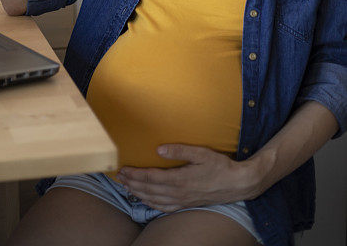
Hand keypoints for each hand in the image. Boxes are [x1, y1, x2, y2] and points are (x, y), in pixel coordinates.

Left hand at [116, 144, 258, 211]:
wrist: (236, 184)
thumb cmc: (219, 166)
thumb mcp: (201, 153)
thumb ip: (179, 150)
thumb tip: (158, 149)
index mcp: (180, 179)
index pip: (151, 178)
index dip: (135, 174)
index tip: (123, 169)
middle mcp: (178, 193)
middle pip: (149, 190)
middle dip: (132, 183)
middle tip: (119, 176)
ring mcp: (182, 201)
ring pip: (154, 200)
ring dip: (138, 193)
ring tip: (126, 186)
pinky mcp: (186, 204)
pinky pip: (164, 207)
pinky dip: (151, 203)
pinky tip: (145, 200)